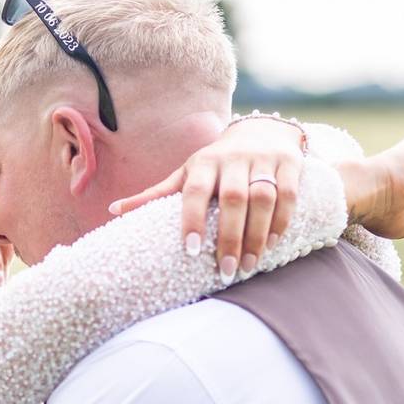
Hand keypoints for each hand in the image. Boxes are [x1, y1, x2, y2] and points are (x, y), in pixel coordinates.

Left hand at [108, 117, 305, 282]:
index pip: (195, 191)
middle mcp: (233, 159)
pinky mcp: (290, 164)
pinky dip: (280, 222)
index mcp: (203, 163)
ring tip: (248, 265)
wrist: (261, 132)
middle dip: (230, 237)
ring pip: (263, 198)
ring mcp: (263, 160)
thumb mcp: (186, 174)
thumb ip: (156, 194)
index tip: (191, 251)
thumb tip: (114, 210)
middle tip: (225, 272)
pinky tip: (271, 246)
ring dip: (257, 235)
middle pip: (234, 199)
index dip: (192, 219)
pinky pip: (288, 195)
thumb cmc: (215, 163)